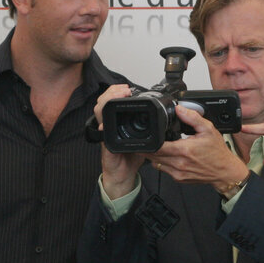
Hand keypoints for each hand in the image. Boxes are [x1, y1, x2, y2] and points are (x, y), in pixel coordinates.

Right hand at [94, 84, 146, 198]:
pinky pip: (103, 132)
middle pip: (103, 102)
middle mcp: (110, 125)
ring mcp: (106, 133)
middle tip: (123, 90)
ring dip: (107, 103)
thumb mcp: (143, 137)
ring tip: (118, 97)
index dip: (117, 91)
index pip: (113, 100)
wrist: (124, 174)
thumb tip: (164, 118)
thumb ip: (149, 127)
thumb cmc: (132, 156)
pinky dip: (104, 126)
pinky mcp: (105, 143)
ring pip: (99, 112)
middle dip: (111, 93)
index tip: (127, 88)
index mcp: (118, 121)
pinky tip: (107, 122)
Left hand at [151, 106, 247, 190]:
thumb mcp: (208, 129)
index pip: (157, 146)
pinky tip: (170, 155)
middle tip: (154, 139)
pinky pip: (163, 170)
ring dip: (155, 155)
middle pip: (152, 155)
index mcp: (184, 150)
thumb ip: (192, 117)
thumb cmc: (217, 152)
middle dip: (151, 147)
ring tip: (162, 147)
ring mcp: (178, 172)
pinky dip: (162, 162)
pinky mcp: (178, 178)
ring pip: (155, 163)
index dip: (151, 140)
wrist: (224, 171)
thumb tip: (180, 109)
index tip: (152, 134)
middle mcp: (179, 163)